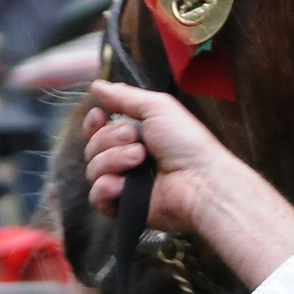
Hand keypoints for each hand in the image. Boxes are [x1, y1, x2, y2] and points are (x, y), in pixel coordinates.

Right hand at [83, 80, 229, 232]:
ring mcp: (125, 185)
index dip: (94, 124)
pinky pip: (97, 197)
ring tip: (139, 161)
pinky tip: (121, 186)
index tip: (99, 116)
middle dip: (109, 140)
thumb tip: (97, 86)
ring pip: (93, 170)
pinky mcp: (124, 207)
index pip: (99, 130)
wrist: (200, 181)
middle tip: (137, 142)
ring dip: (112, 161)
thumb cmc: (187, 143)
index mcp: (137, 137)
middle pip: (93, 147)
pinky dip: (105, 188)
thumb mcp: (159, 108)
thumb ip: (126, 97)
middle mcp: (128, 160)